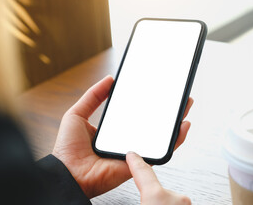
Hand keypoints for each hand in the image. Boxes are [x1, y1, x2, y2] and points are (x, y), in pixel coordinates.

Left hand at [52, 76, 192, 197]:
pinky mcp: (139, 161)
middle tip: (176, 94)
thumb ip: (93, 96)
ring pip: (160, 136)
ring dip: (176, 121)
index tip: (157, 88)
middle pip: (151, 123)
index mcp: (114, 130)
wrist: (67, 172)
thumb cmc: (68, 148)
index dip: (148, 102)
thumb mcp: (77, 113)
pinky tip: (183, 125)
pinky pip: (160, 151)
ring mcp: (134, 151)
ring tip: (185, 104)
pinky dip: (175, 140)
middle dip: (166, 109)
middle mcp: (126, 140)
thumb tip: (109, 79)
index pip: (135, 113)